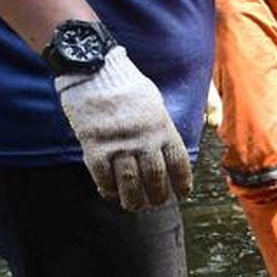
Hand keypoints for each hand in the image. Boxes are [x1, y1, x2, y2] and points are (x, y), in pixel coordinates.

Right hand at [55, 47, 191, 210]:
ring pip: (131, 183)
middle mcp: (144, 140)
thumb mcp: (155, 103)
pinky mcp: (95, 146)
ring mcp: (119, 144)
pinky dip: (108, 189)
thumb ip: (162, 127)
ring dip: (134, 199)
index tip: (182, 193)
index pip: (179, 164)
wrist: (93, 69)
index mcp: (163, 128)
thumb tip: (169, 149)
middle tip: (155, 203)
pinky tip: (111, 193)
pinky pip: (104, 177)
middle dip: (157, 196)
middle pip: (156, 179)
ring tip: (134, 206)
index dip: (182, 182)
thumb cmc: (126, 85)